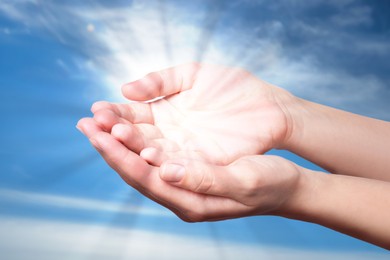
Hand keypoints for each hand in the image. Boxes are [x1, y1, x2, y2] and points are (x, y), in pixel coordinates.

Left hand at [76, 119, 301, 220]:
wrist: (286, 186)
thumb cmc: (270, 184)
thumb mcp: (244, 180)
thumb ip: (206, 178)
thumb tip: (166, 170)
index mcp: (190, 202)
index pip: (144, 178)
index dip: (119, 156)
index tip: (97, 133)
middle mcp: (180, 195)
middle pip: (135, 171)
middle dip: (109, 147)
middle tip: (85, 123)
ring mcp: (183, 183)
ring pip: (141, 162)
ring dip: (118, 141)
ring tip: (97, 120)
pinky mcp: (188, 170)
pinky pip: (155, 155)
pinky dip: (137, 139)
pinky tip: (127, 126)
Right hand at [86, 63, 295, 165]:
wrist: (268, 105)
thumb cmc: (232, 87)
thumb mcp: (193, 75)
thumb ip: (160, 81)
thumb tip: (125, 89)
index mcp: (163, 114)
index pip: (131, 117)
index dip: (113, 115)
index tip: (96, 111)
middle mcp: (169, 136)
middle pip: (135, 138)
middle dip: (113, 132)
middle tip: (92, 126)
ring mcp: (185, 152)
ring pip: (152, 154)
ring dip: (132, 148)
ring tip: (114, 137)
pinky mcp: (204, 165)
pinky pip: (180, 166)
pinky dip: (164, 162)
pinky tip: (148, 154)